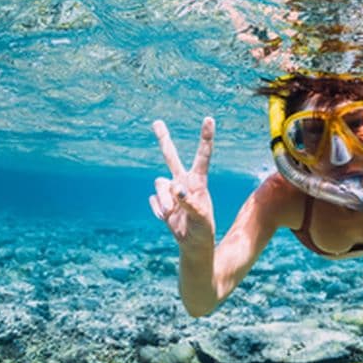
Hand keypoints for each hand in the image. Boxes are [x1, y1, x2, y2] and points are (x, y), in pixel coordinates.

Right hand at [149, 117, 215, 247]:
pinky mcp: (161, 201)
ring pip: (159, 184)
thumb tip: (177, 190)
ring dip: (164, 200)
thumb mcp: (201, 218)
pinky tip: (168, 218)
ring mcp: (171, 191)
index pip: (203, 155)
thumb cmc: (203, 230)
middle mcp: (184, 181)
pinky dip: (159, 211)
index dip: (205, 137)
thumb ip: (191, 203)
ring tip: (171, 213)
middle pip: (171, 157)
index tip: (209, 118)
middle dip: (163, 139)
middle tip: (157, 122)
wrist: (193, 243)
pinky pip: (153, 200)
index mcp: (199, 181)